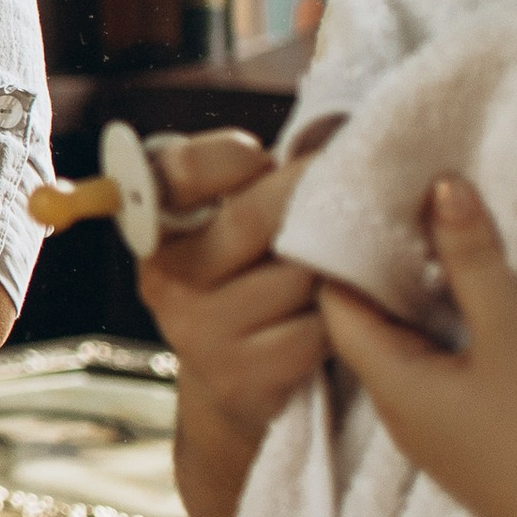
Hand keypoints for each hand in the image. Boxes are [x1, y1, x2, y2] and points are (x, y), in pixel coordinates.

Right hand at [134, 132, 323, 516]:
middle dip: (316, 198)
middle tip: (360, 186)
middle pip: (255, 216)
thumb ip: (261, 181)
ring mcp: (198, 331)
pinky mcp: (240, 376)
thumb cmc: (252, 283)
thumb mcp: (236, 229)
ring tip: (353, 263)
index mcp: (156, 229)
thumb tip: (336, 127)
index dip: (232, 157)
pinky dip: (345, 321)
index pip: (180, 170)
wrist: (235, 389)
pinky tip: (351, 315)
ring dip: (337, 268)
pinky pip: (317, 330)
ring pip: (297, 276)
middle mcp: (167, 278)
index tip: (266, 159)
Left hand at [321, 178, 516, 516]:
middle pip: (370, 320)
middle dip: (386, 261)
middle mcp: (398, 408)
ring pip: (408, 344)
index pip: (336, 301)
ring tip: (444, 233)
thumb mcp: (513, 333)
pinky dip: (448, 326)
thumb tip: (441, 185)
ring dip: (421, 293)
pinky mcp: (469, 439)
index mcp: (390, 383)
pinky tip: (476, 299)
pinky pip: (439, 368)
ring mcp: (434, 429)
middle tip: (408, 199)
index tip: (365, 193)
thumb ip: (473, 260)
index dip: (344, 245)